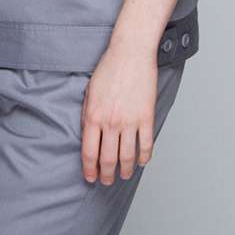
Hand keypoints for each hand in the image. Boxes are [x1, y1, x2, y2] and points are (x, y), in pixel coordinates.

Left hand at [80, 43, 157, 184]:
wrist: (130, 53)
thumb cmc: (108, 69)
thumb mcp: (89, 92)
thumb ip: (88, 115)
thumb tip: (88, 135)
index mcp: (94, 115)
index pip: (89, 151)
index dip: (89, 168)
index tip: (90, 177)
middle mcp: (111, 122)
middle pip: (108, 159)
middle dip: (106, 175)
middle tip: (106, 181)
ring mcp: (130, 121)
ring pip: (127, 157)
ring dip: (125, 171)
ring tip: (124, 175)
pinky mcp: (146, 117)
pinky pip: (146, 146)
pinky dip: (144, 158)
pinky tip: (141, 162)